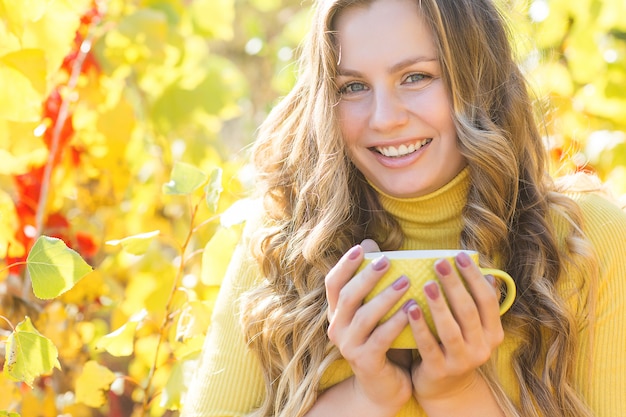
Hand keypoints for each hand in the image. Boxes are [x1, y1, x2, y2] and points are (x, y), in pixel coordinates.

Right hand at [325, 240, 412, 412]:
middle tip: (388, 260)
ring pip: (364, 316)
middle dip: (367, 276)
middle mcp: (336, 328)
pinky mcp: (365, 361)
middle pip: (347, 296)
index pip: (333, 283)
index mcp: (336, 313)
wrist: (384, 386)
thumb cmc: (383, 340)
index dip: (345, 264)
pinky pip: (381, 338)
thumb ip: (373, 283)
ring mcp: (348, 346)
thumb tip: (373, 243)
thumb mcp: (375, 311)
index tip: (362, 248)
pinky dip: (396, 321)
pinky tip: (411, 309)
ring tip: (406, 282)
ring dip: (385, 297)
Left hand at [405, 252, 503, 403]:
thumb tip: (488, 272)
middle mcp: (482, 348)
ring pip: (450, 329)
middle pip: (469, 311)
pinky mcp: (440, 371)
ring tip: (427, 283)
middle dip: (454, 285)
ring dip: (439, 305)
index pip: (487, 300)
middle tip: (439, 262)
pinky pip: (428, 346)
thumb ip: (478, 302)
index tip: (459, 256)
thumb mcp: (473, 327)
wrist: (446, 388)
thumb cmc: (455, 345)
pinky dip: (420, 326)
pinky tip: (410, 308)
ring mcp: (461, 361)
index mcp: (492, 333)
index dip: (474, 277)